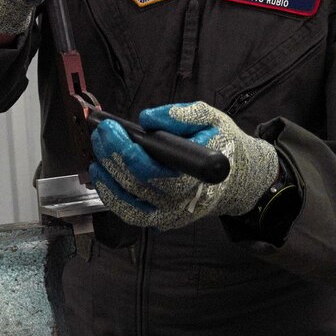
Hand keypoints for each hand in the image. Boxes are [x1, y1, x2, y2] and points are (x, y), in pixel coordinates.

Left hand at [88, 102, 278, 230]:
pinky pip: (130, 213)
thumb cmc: (220, 145)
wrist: (237, 177)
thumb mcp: (210, 118)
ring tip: (98, 149)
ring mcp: (172, 215)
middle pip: (137, 185)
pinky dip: (111, 194)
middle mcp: (185, 200)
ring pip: (130, 203)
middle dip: (112, 155)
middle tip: (101, 131)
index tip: (114, 129)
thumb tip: (147, 119)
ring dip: (107, 176)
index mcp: (198, 174)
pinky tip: (102, 173)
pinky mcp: (162, 220)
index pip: (156, 172)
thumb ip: (181, 115)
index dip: (128, 153)